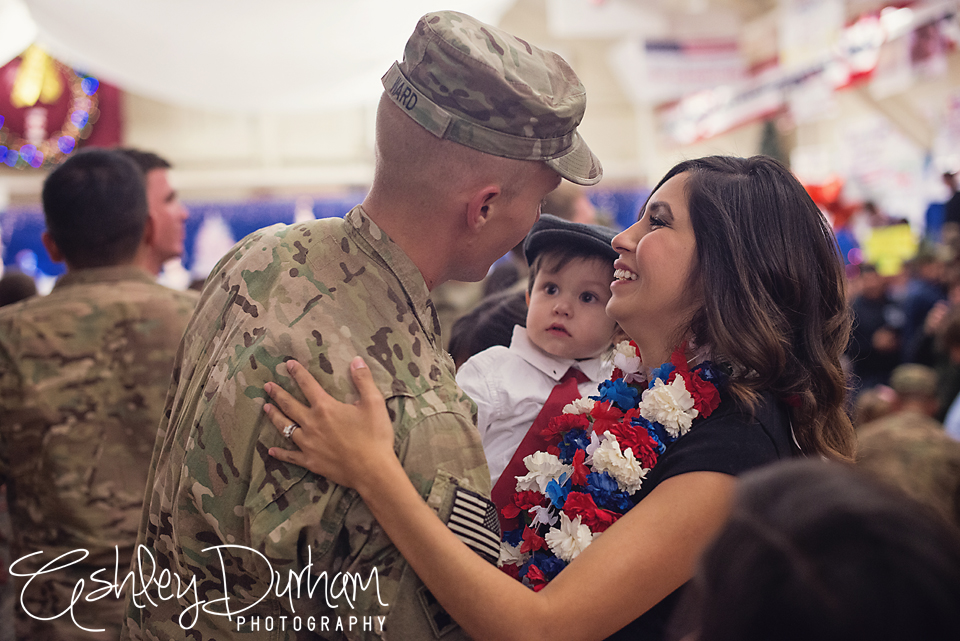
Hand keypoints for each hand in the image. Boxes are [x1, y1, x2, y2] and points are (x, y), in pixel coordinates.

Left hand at [264, 357, 395, 489]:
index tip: (288, 364)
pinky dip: (280, 453)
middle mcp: (312, 424)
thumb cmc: (374, 436)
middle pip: (290, 405)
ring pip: (285, 427)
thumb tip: (356, 360)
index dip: (298, 373)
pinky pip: (291, 456)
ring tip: (266, 408)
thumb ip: (364, 380)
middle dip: (278, 393)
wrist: (372, 471)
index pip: (308, 385)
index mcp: (326, 408)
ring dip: (274, 416)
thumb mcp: (374, 403)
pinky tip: (271, 450)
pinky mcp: (310, 461)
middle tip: (267, 386)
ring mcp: (308, 444)